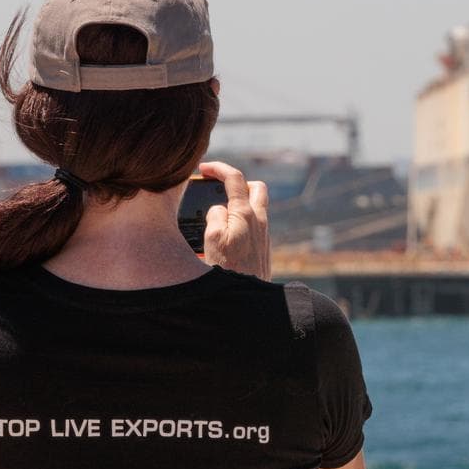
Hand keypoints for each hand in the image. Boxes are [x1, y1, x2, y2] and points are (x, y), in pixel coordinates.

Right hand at [198, 161, 270, 280]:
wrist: (246, 300)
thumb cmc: (229, 270)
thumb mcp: (212, 239)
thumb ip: (215, 215)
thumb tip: (219, 209)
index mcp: (246, 213)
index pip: (235, 178)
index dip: (219, 168)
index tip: (204, 168)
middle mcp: (260, 221)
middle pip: (256, 188)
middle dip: (238, 183)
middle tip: (219, 189)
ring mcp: (264, 235)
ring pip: (257, 208)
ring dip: (240, 204)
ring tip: (219, 214)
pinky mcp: (264, 249)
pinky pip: (255, 226)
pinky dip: (242, 222)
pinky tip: (227, 234)